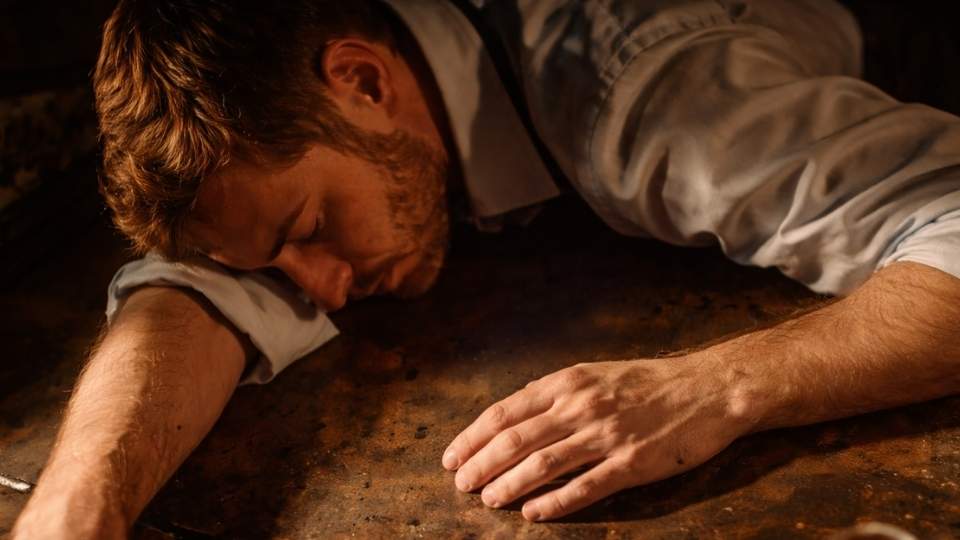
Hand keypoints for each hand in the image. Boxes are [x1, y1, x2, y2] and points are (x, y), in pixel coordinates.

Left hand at [441, 356, 751, 520]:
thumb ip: (554, 393)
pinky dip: (555, 502)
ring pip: (543, 464)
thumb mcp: (595, 373)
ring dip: (508, 484)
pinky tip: (533, 513)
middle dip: (481, 464)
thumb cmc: (649, 381)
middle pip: (515, 439)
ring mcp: (607, 435)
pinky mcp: (633, 463)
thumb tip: (514, 411)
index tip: (452, 457)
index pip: (505, 412)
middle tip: (460, 484)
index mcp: (568, 383)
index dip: (472, 437)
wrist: (710, 388)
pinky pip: (586, 487)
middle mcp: (581, 406)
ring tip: (487, 500)